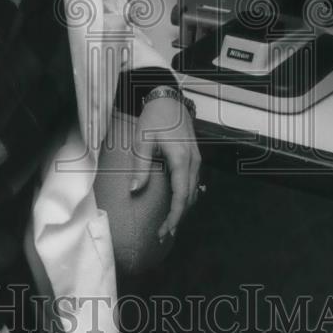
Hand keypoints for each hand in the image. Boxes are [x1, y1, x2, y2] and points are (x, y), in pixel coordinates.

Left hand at [128, 96, 202, 241]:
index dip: (174, 217)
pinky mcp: (195, 157)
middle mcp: (193, 162)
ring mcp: (197, 159)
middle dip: (178, 218)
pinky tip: (176, 203)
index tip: (164, 231)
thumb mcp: (142, 141)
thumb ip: (140, 167)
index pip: (181, 196)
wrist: (167, 98)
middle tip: (163, 233)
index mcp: (181, 160)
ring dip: (183, 209)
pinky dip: (186, 197)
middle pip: (190, 198)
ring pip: (194, 192)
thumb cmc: (154, 117)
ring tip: (169, 223)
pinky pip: (194, 183)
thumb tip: (135, 191)